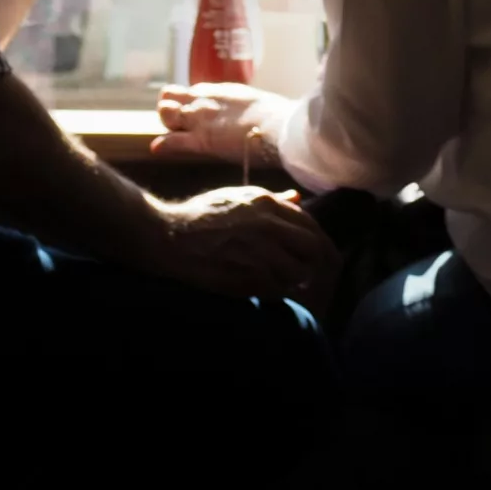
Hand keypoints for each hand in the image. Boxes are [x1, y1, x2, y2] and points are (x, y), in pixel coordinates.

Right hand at [147, 186, 338, 303]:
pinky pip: (280, 289)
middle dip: (318, 262)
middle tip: (313, 271)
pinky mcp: (249, 278)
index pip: (311, 224)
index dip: (319, 241)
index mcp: (266, 203)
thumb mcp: (236, 197)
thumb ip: (271, 200)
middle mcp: (268, 226)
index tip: (318, 252)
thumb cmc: (202, 215)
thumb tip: (298, 198)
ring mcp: (260, 253)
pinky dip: (281, 292)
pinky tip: (273, 290)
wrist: (170, 237)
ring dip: (299, 280)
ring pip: (300, 272)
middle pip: (314, 248)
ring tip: (293, 283)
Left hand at [153, 83, 292, 167]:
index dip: (188, 102)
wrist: (281, 128)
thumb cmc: (279, 118)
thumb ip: (246, 107)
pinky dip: (164, 145)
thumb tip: (256, 113)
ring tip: (173, 131)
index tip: (193, 111)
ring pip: (166, 114)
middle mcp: (205, 100)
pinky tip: (157, 148)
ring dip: (166, 122)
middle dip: (170, 108)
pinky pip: (172, 140)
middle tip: (179, 122)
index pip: (192, 92)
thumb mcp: (258, 104)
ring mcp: (200, 119)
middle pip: (170, 97)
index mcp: (220, 91)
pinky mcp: (201, 140)